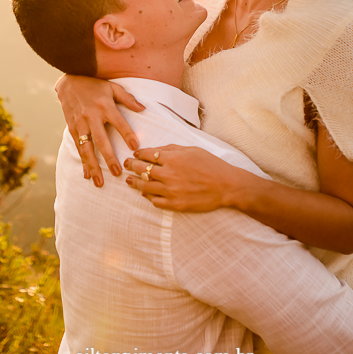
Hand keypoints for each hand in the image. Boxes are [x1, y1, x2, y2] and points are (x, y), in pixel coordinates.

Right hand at [55, 74, 143, 186]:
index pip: (119, 122)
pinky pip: (78, 148)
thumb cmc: (95, 85)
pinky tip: (87, 175)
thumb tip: (143, 109)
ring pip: (87, 148)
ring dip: (93, 166)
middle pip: (101, 140)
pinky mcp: (72, 128)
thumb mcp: (113, 87)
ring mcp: (80, 124)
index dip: (127, 134)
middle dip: (109, 158)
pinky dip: (82, 162)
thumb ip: (128, 98)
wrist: (69, 81)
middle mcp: (91, 116)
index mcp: (105, 106)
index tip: (135, 147)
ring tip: (100, 182)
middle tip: (117, 173)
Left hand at [123, 144, 254, 211]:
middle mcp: (168, 174)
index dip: (138, 154)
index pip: (147, 154)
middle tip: (126, 165)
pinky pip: (155, 201)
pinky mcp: (175, 204)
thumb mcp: (192, 150)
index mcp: (172, 158)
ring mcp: (170, 191)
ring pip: (144, 187)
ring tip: (129, 180)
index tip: (134, 154)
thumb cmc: (211, 165)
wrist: (226, 186)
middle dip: (131, 166)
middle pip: (141, 170)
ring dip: (134, 182)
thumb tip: (154, 149)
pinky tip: (146, 194)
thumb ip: (172, 148)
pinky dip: (148, 197)